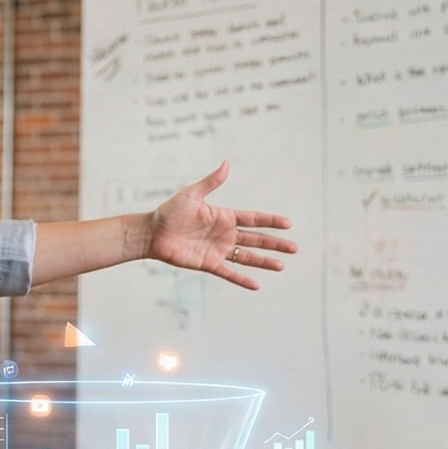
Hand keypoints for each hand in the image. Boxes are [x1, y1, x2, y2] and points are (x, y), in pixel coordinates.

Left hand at [144, 161, 296, 289]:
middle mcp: (225, 234)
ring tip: (281, 266)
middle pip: (256, 239)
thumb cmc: (170, 211)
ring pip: (247, 257)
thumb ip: (211, 182)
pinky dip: (242, 279)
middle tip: (294, 248)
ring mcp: (218, 250)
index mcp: (224, 216)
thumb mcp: (192, 194)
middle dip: (275, 244)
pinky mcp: (208, 264)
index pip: (253, 219)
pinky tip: (256, 285)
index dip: (270, 221)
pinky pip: (229, 272)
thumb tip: (227, 163)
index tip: (288, 223)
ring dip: (264, 262)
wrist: (152, 232)